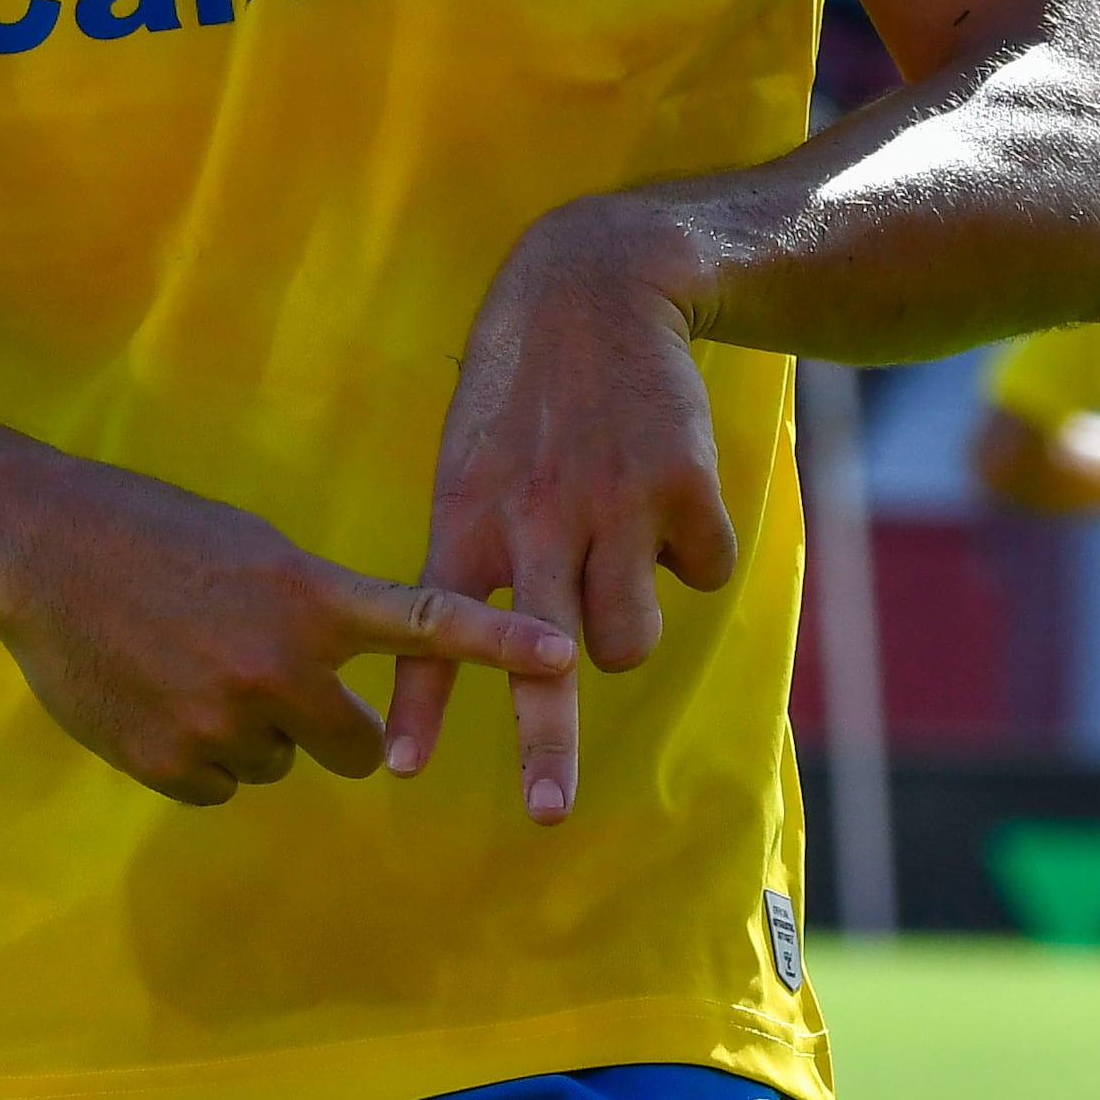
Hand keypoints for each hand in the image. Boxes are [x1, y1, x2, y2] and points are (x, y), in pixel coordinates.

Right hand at [0, 454, 572, 806]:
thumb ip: (311, 613)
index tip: (564, 658)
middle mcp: (277, 667)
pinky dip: (200, 754)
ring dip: (256, 732)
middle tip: (277, 678)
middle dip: (332, 725)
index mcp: (307, 599)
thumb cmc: (150, 532)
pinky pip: (222, 786)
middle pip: (357, 747)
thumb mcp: (253, 550)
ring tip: (190, 665)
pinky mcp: (172, 763)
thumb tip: (338, 683)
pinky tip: (156, 697)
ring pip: (281, 764)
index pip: (426, 625)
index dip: (501, 647)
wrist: (37, 548)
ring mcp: (223, 722)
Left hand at [385, 202, 741, 825]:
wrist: (594, 286)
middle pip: (544, 660)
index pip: (434, 626)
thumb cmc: (517, 396)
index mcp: (469, 513)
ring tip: (620, 560)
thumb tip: (509, 667)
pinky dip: (694, 554)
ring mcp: (612, 503)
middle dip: (546, 746)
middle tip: (547, 814)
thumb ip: (475, 558)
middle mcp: (537, 517)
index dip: (421, 703)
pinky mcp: (682, 486)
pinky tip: (669, 496)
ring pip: (630, 640)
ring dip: (631, 627)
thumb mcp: (467, 464)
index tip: (398, 770)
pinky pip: (702, 573)